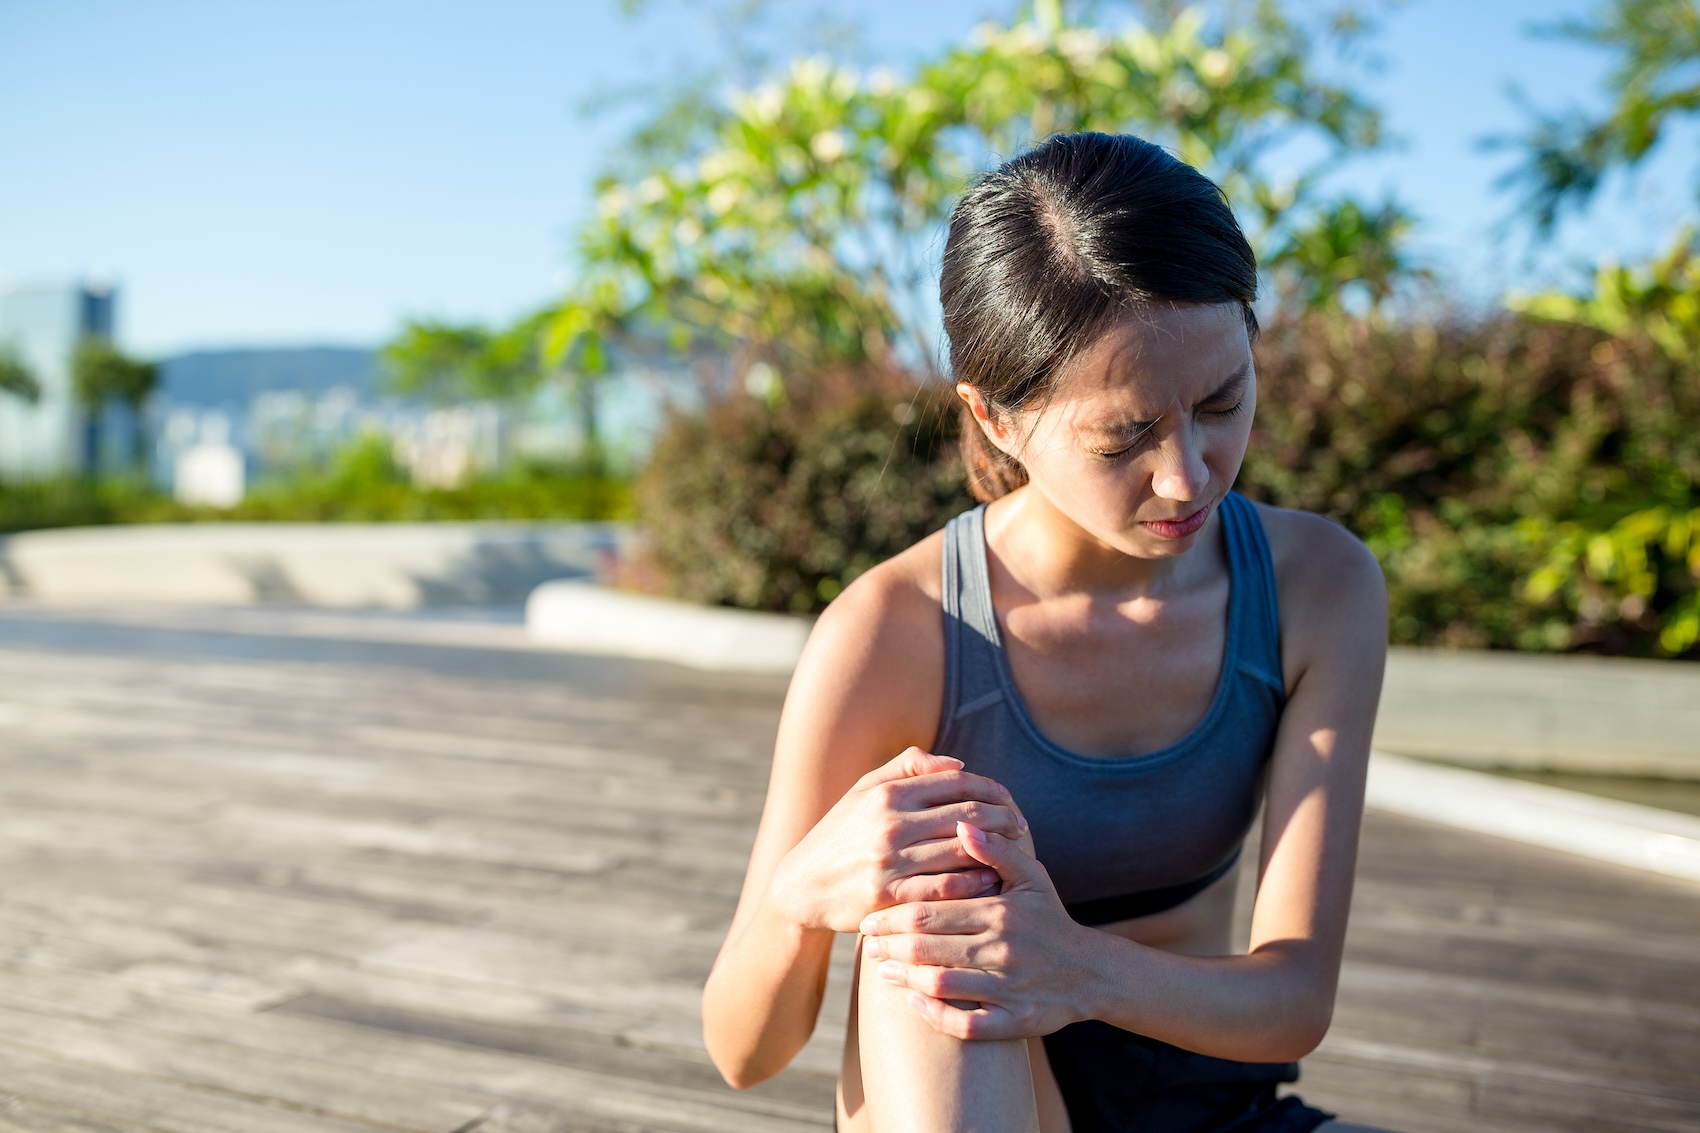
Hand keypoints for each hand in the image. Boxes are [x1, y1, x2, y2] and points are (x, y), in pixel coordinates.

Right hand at [768, 748, 1029, 933]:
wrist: (801, 888)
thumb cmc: (841, 834)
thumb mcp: (864, 790)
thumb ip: (907, 769)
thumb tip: (957, 764)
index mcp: (887, 794)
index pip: (956, 783)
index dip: (991, 789)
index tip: (1009, 800)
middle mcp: (889, 824)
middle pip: (966, 815)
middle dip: (1002, 818)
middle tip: (1022, 825)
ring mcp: (889, 862)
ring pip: (961, 851)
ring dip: (995, 850)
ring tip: (1015, 851)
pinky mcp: (889, 896)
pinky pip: (945, 887)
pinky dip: (973, 881)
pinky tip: (991, 879)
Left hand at [858, 822, 1095, 1040]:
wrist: (1092, 972)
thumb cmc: (1050, 918)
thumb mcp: (1031, 877)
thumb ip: (996, 850)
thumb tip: (962, 822)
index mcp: (1002, 911)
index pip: (932, 912)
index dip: (894, 916)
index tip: (870, 917)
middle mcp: (1004, 950)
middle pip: (929, 947)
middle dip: (890, 946)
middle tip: (867, 944)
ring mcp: (1010, 988)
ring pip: (941, 985)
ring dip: (904, 978)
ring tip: (882, 970)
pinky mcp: (1016, 1021)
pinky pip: (966, 1025)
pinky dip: (934, 1015)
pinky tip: (913, 1002)